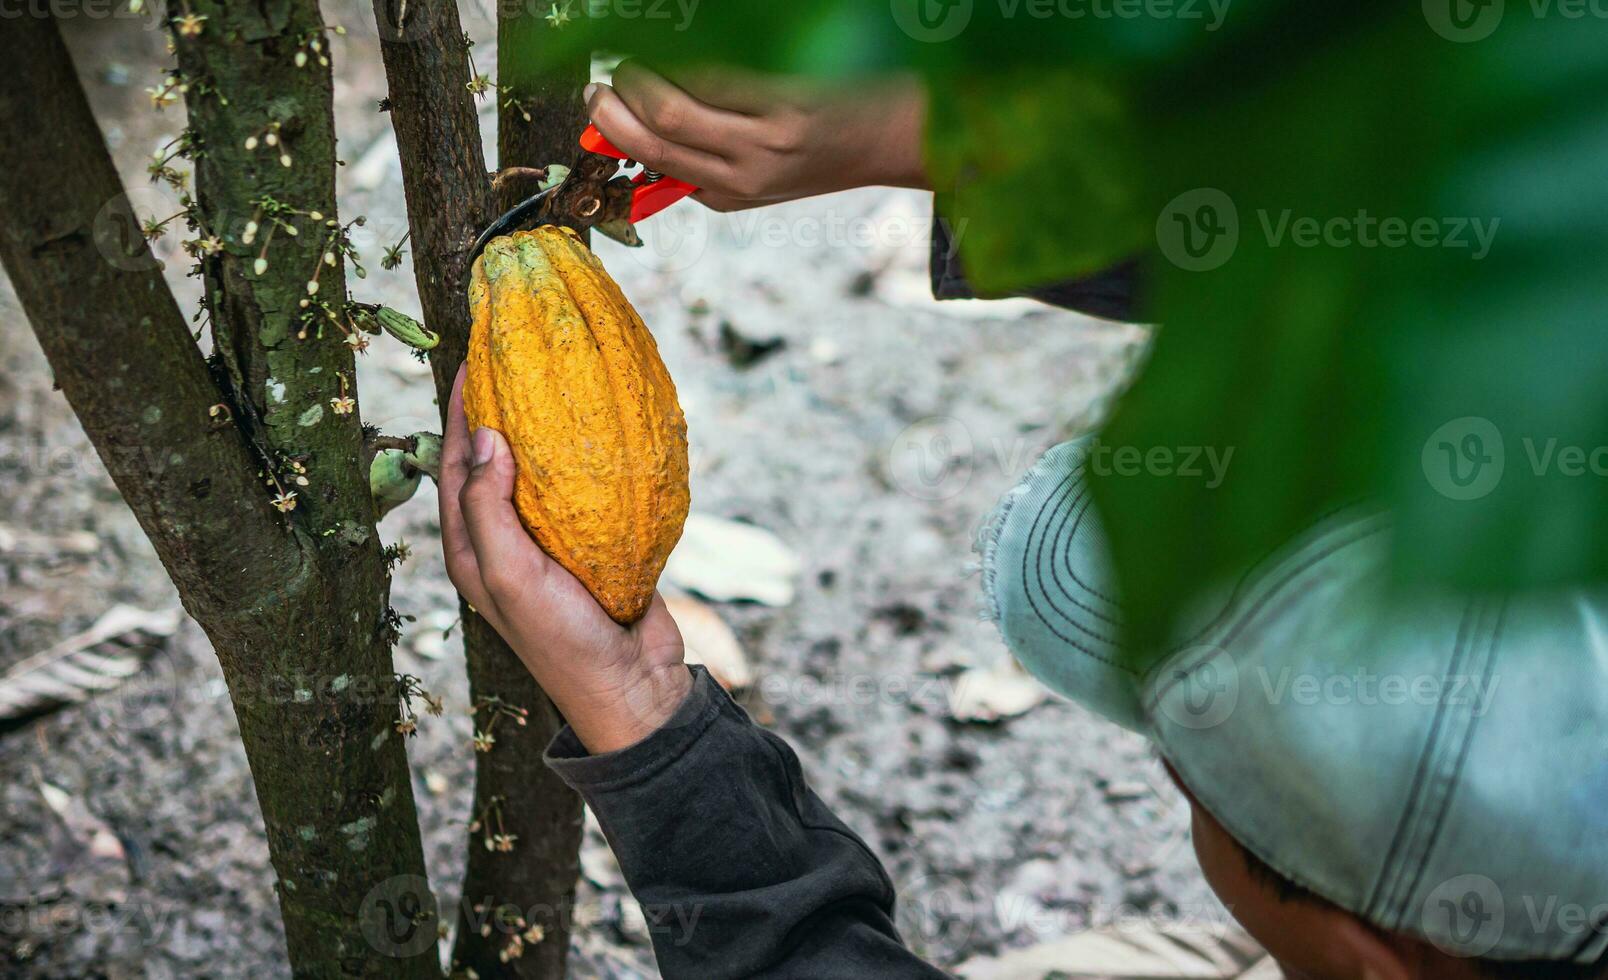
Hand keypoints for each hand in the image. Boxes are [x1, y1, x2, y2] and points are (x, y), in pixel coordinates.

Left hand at [439, 366, 691, 753]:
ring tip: (555, 382)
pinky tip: (602, 430)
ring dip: (542, 432)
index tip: (471, 363)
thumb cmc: (562, 639)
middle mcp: (503, 543)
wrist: (632, 685)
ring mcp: (549, 545)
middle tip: (511, 360)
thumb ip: (489, 507)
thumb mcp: (511, 574)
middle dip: (495, 412)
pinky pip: (583, 491)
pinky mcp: (592, 547)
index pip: (452, 466)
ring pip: (537, 474)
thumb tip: (484, 437)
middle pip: (491, 463)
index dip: (457, 414)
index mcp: (470, 551)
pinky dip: (586, 459)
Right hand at [584, 61, 928, 211]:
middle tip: (613, 73)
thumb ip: (699, 175)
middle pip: (662, 118)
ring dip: (656, 62)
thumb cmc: (819, 153)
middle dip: (622, 90)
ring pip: (689, 82)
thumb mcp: (755, 184)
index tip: (594, 100)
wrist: (896, 133)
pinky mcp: (795, 82)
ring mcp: (776, 119)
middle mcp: (754, 159)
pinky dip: (696, 46)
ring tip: (654, 56)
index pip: (655, 157)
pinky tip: (693, 44)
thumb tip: (630, 147)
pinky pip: (725, 58)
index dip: (612, 125)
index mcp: (735, 188)